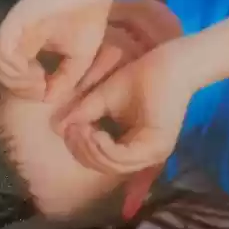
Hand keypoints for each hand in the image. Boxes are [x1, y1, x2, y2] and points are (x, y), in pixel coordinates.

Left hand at [0, 0, 114, 104]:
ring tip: (42, 76)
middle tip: (43, 82)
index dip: (25, 89)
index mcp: (24, 44)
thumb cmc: (87, 17)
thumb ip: (63, 80)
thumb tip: (48, 98)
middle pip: (1, 76)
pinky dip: (19, 72)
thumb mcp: (79, 58)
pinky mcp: (13, 25)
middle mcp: (14, 38)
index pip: (10, 76)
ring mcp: (11, 32)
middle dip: (22, 89)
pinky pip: (2, 57)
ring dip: (21, 82)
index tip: (45, 85)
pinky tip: (38, 70)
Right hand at [56, 42, 194, 177]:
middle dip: (82, 151)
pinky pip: (121, 157)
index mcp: (136, 147)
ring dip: (90, 149)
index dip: (80, 149)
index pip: (102, 160)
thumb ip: (85, 115)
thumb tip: (57, 128)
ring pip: (111, 165)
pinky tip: (93, 132)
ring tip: (79, 130)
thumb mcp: (104, 99)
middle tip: (71, 130)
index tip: (68, 129)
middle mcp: (146, 156)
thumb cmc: (143, 75)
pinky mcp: (156, 147)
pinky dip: (102, 147)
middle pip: (103, 167)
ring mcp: (153, 154)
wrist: (171, 61)